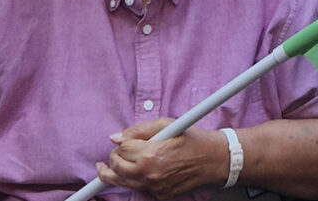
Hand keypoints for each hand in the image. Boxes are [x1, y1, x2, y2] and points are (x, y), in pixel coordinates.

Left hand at [95, 118, 225, 198]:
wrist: (213, 159)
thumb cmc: (192, 138)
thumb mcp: (166, 124)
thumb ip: (138, 130)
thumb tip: (115, 137)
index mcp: (151, 153)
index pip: (121, 149)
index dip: (120, 144)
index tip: (123, 142)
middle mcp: (150, 173)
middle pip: (116, 167)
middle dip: (112, 158)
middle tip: (115, 153)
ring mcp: (155, 186)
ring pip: (122, 182)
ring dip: (113, 173)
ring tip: (103, 169)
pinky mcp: (160, 194)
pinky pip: (139, 188)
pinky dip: (134, 181)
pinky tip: (134, 173)